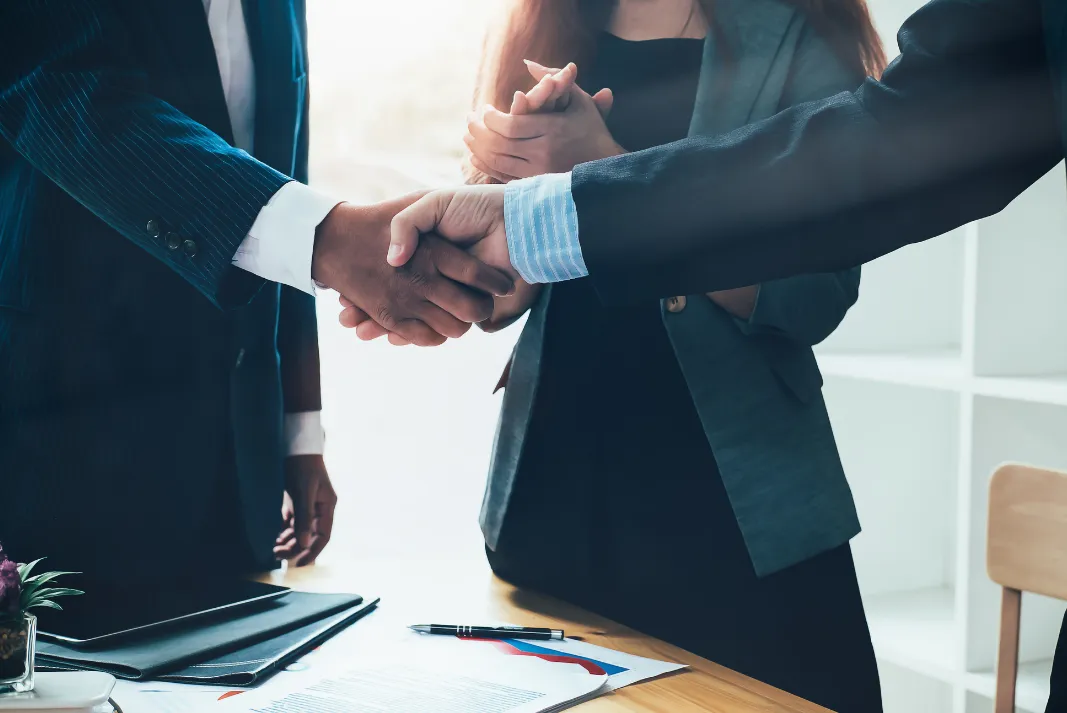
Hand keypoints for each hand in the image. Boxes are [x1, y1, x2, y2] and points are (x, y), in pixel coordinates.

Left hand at [274, 455, 336, 565]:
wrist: (295, 446)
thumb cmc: (303, 466)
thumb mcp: (303, 492)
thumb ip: (304, 517)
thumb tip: (304, 543)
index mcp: (327, 506)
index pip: (323, 536)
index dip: (313, 551)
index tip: (299, 564)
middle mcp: (319, 508)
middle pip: (310, 535)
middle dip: (295, 547)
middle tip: (277, 555)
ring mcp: (307, 505)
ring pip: (299, 530)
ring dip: (288, 540)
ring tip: (274, 549)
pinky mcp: (295, 501)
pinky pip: (292, 522)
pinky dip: (284, 531)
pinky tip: (276, 537)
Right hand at [336, 63, 596, 341]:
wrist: (516, 223)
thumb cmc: (475, 208)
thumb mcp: (432, 204)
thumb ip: (408, 224)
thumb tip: (393, 259)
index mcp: (427, 258)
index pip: (387, 279)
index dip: (364, 289)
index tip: (342, 296)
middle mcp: (435, 282)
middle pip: (394, 306)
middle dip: (367, 312)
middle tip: (344, 316)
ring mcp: (450, 300)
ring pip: (410, 324)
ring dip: (384, 328)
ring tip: (358, 326)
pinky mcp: (470, 314)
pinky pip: (433, 333)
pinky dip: (410, 337)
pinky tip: (384, 333)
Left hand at [466, 62, 621, 182]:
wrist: (605, 165)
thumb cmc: (591, 128)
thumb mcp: (577, 100)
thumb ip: (551, 79)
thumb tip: (527, 63)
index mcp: (552, 130)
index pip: (509, 125)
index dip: (490, 118)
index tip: (483, 110)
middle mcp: (544, 153)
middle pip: (498, 144)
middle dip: (478, 131)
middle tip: (469, 120)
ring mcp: (538, 173)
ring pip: (497, 161)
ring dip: (478, 148)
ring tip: (468, 135)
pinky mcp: (535, 186)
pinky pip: (502, 177)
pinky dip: (486, 165)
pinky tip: (475, 154)